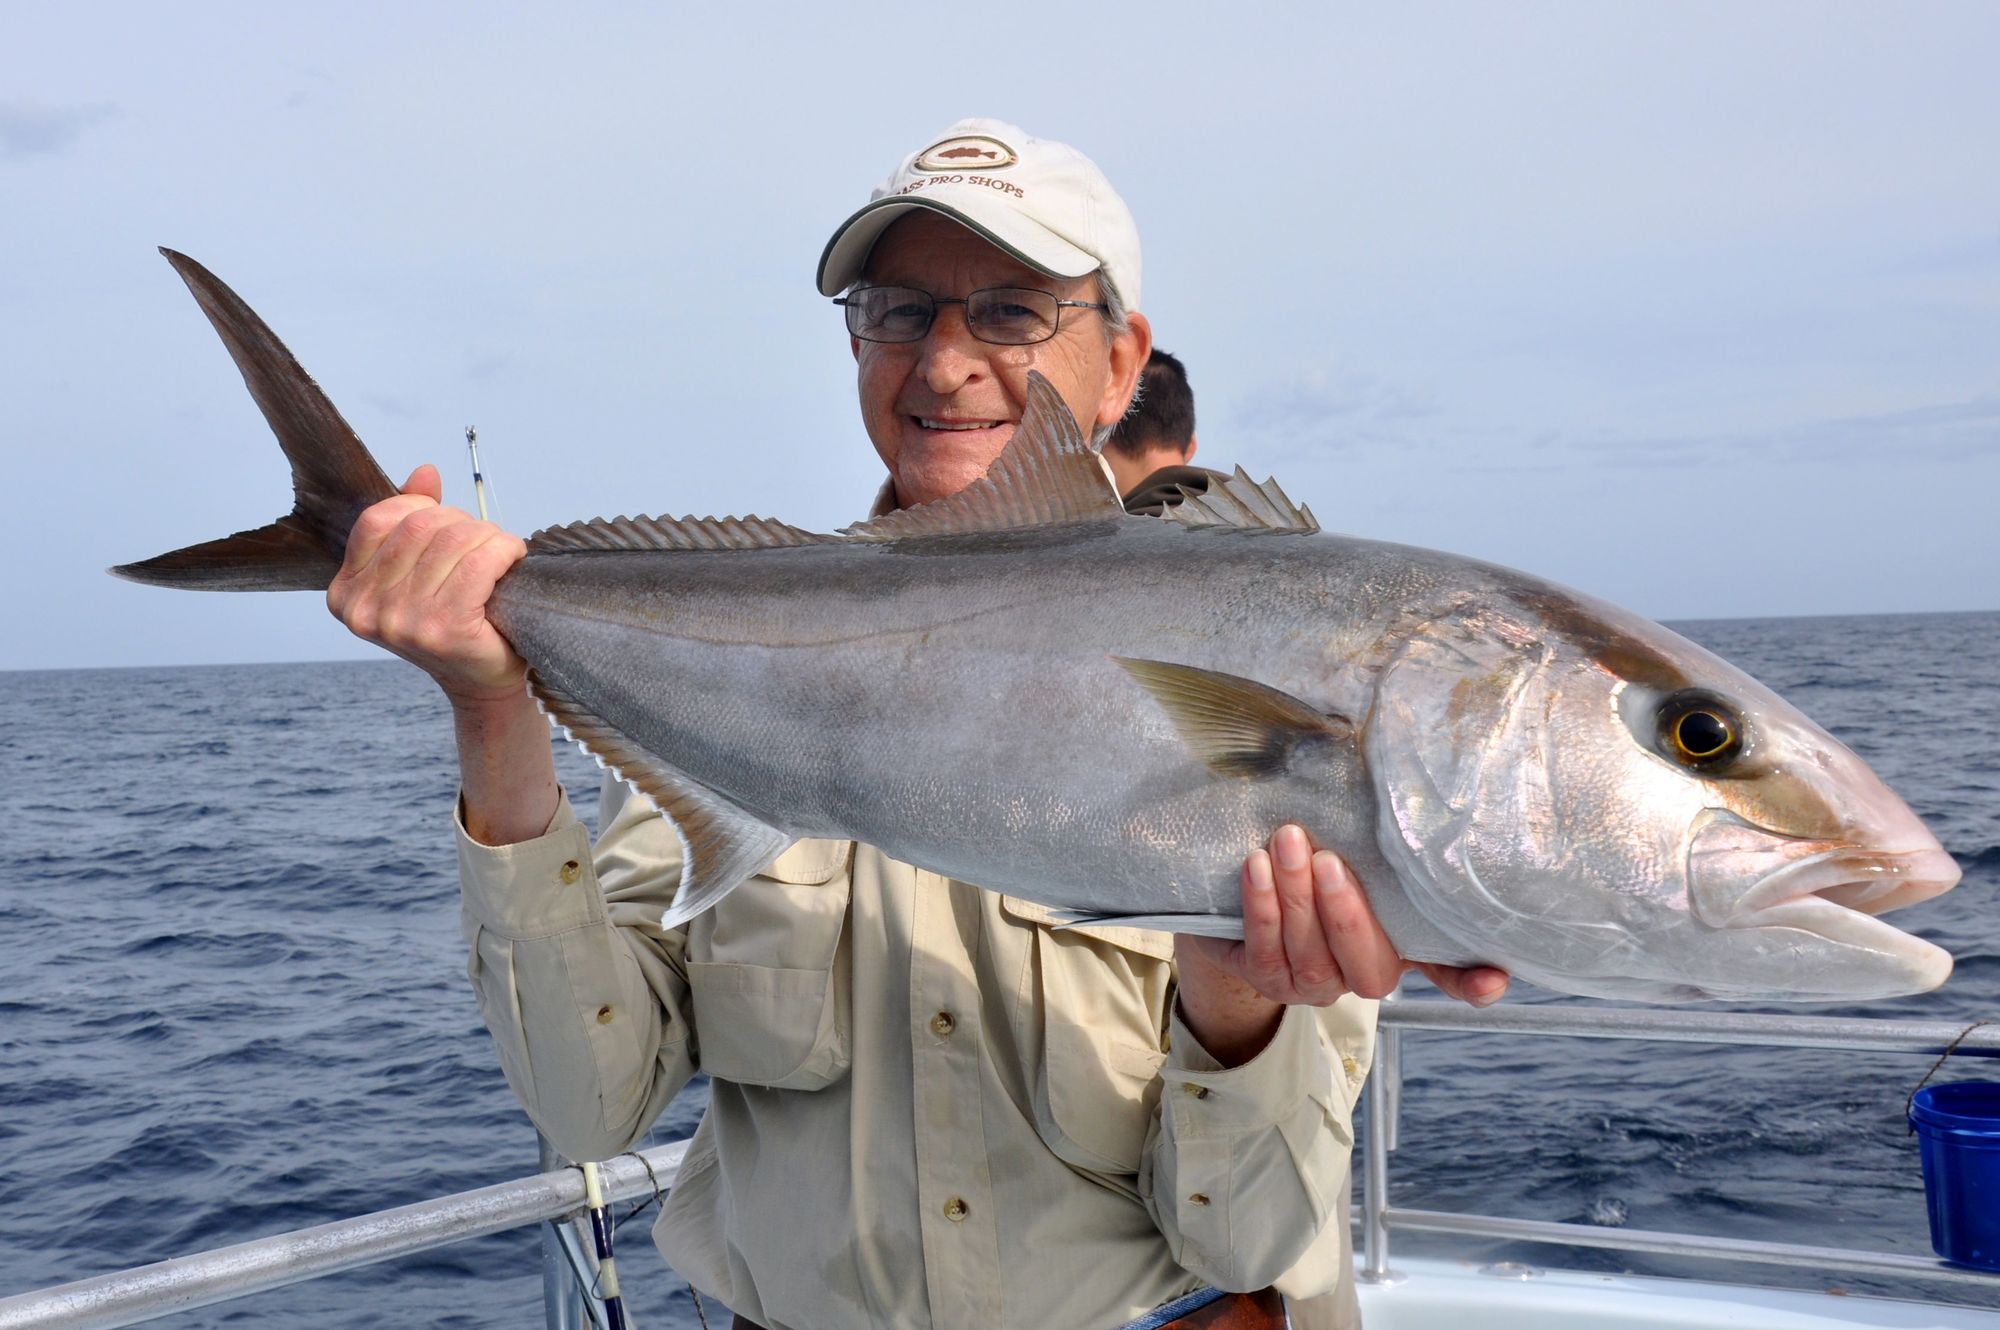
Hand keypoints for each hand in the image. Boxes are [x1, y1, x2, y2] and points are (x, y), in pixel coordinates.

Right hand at [325, 465, 529, 704]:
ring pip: (452, 541)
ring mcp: (401, 622)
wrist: (482, 683)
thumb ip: (415, 520)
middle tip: (485, 541)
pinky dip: (503, 551)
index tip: (449, 526)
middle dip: (462, 523)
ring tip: (501, 551)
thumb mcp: (420, 571)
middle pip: (420, 527)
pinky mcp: (442, 629)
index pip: (379, 519)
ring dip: (487, 536)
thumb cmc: (453, 623)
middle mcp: (365, 610)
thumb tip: (425, 472)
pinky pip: (478, 565)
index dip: (422, 509)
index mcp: (346, 592)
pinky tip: (513, 559)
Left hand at [1174, 825, 1508, 1064]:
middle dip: (1347, 916)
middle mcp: (1362, 976)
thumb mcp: (1362, 855)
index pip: (1449, 973)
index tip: (1492, 979)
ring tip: (1286, 843)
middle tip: (1329, 860)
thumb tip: (1425, 798)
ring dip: (1296, 898)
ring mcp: (1314, 985)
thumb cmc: (1319, 866)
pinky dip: (1261, 908)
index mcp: (1403, 946)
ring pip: (1311, 957)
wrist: (1246, 887)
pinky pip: (1264, 952)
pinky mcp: (1266, 979)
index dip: (1472, 981)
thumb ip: (1391, 847)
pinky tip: (1256, 868)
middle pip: (1369, 968)